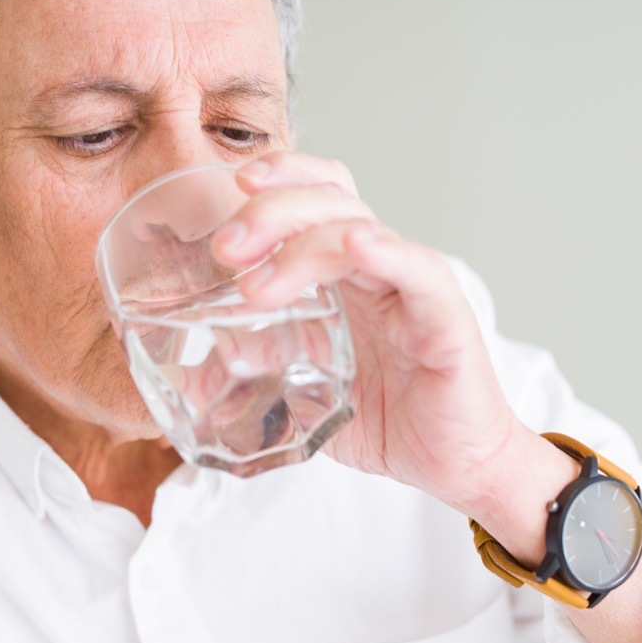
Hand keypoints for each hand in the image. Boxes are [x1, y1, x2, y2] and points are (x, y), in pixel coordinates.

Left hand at [212, 151, 552, 520]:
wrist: (452, 464)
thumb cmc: (387, 418)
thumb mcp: (302, 389)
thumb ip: (254, 368)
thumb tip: (189, 371)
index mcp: (346, 272)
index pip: (316, 196)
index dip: (280, 178)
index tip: (235, 185)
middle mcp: (379, 267)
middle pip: (330, 201)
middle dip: (271, 213)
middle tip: (226, 249)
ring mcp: (413, 288)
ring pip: (360, 229)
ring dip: (302, 246)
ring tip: (256, 288)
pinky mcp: (446, 320)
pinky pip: (419, 273)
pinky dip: (386, 252)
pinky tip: (355, 246)